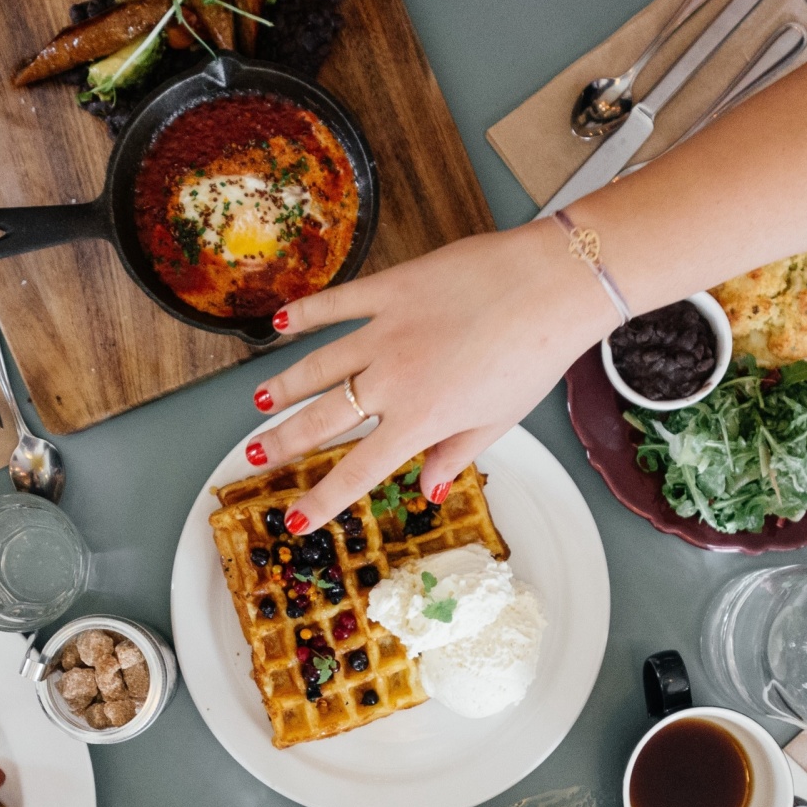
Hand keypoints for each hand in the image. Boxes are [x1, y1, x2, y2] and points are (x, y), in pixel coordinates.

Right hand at [249, 220, 617, 530]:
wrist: (551, 286)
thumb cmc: (534, 356)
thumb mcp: (498, 421)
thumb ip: (456, 454)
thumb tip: (430, 490)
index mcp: (420, 420)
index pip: (357, 471)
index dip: (322, 500)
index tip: (295, 520)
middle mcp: (391, 381)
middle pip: (322, 419)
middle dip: (284, 442)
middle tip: (255, 456)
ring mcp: (385, 331)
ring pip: (318, 364)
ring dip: (283, 386)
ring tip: (258, 402)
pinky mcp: (391, 289)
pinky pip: (337, 304)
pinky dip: (306, 313)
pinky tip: (280, 324)